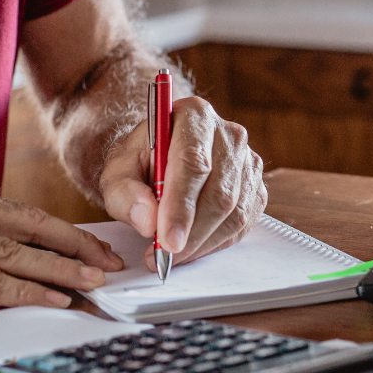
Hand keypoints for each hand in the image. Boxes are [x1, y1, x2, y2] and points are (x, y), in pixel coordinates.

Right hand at [0, 188, 123, 335]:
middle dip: (74, 246)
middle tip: (109, 263)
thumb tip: (19, 283)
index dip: (63, 233)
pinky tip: (53, 298)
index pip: (22, 215)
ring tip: (94, 281)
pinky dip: (24, 289)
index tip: (94, 250)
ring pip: (14, 251)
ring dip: (59, 268)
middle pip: (28, 225)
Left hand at [99, 97, 266, 270]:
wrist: (159, 155)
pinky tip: (193, 246)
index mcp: (194, 116)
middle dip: (192, 233)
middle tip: (164, 256)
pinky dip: (216, 242)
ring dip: (202, 242)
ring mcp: (247, 160)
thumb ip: (124, 193)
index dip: (181, 206)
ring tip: (172, 254)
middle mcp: (228, 134)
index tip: (167, 239)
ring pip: (235, 212)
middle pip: (219, 192)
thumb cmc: (139, 160)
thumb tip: (148, 221)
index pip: (194, 163)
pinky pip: (244, 224)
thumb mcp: (117, 171)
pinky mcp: (256, 186)